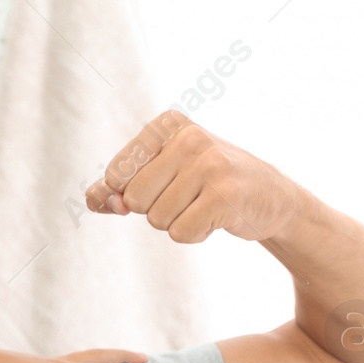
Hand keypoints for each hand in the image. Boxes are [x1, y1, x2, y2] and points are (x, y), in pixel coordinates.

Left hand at [85, 111, 300, 243]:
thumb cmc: (203, 185)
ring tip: (203, 204)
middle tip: (187, 196)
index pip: (114, 175)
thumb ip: (116, 187)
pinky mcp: (225, 195)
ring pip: (157, 219)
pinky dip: (194, 235)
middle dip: (155, 210)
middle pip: (134, 199)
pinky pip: (180, 233)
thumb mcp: (158, 175)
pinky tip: (216, 217)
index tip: (158, 187)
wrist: (268, 197)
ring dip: (176, 223)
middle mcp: (189, 138)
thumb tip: (95, 198)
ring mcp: (210, 164)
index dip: (126, 195)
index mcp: (167, 126)